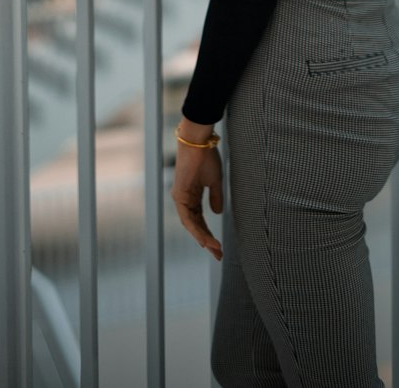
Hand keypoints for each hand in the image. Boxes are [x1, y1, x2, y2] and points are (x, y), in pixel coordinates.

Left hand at [171, 130, 222, 261]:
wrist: (199, 142)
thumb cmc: (206, 157)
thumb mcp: (214, 181)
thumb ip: (215, 197)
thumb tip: (217, 213)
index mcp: (191, 195)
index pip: (200, 219)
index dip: (209, 233)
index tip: (218, 246)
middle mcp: (184, 199)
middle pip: (195, 225)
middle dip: (207, 241)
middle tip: (218, 255)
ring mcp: (180, 198)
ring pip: (191, 225)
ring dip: (203, 238)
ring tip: (215, 250)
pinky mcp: (179, 195)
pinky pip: (188, 218)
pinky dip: (197, 230)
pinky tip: (206, 239)